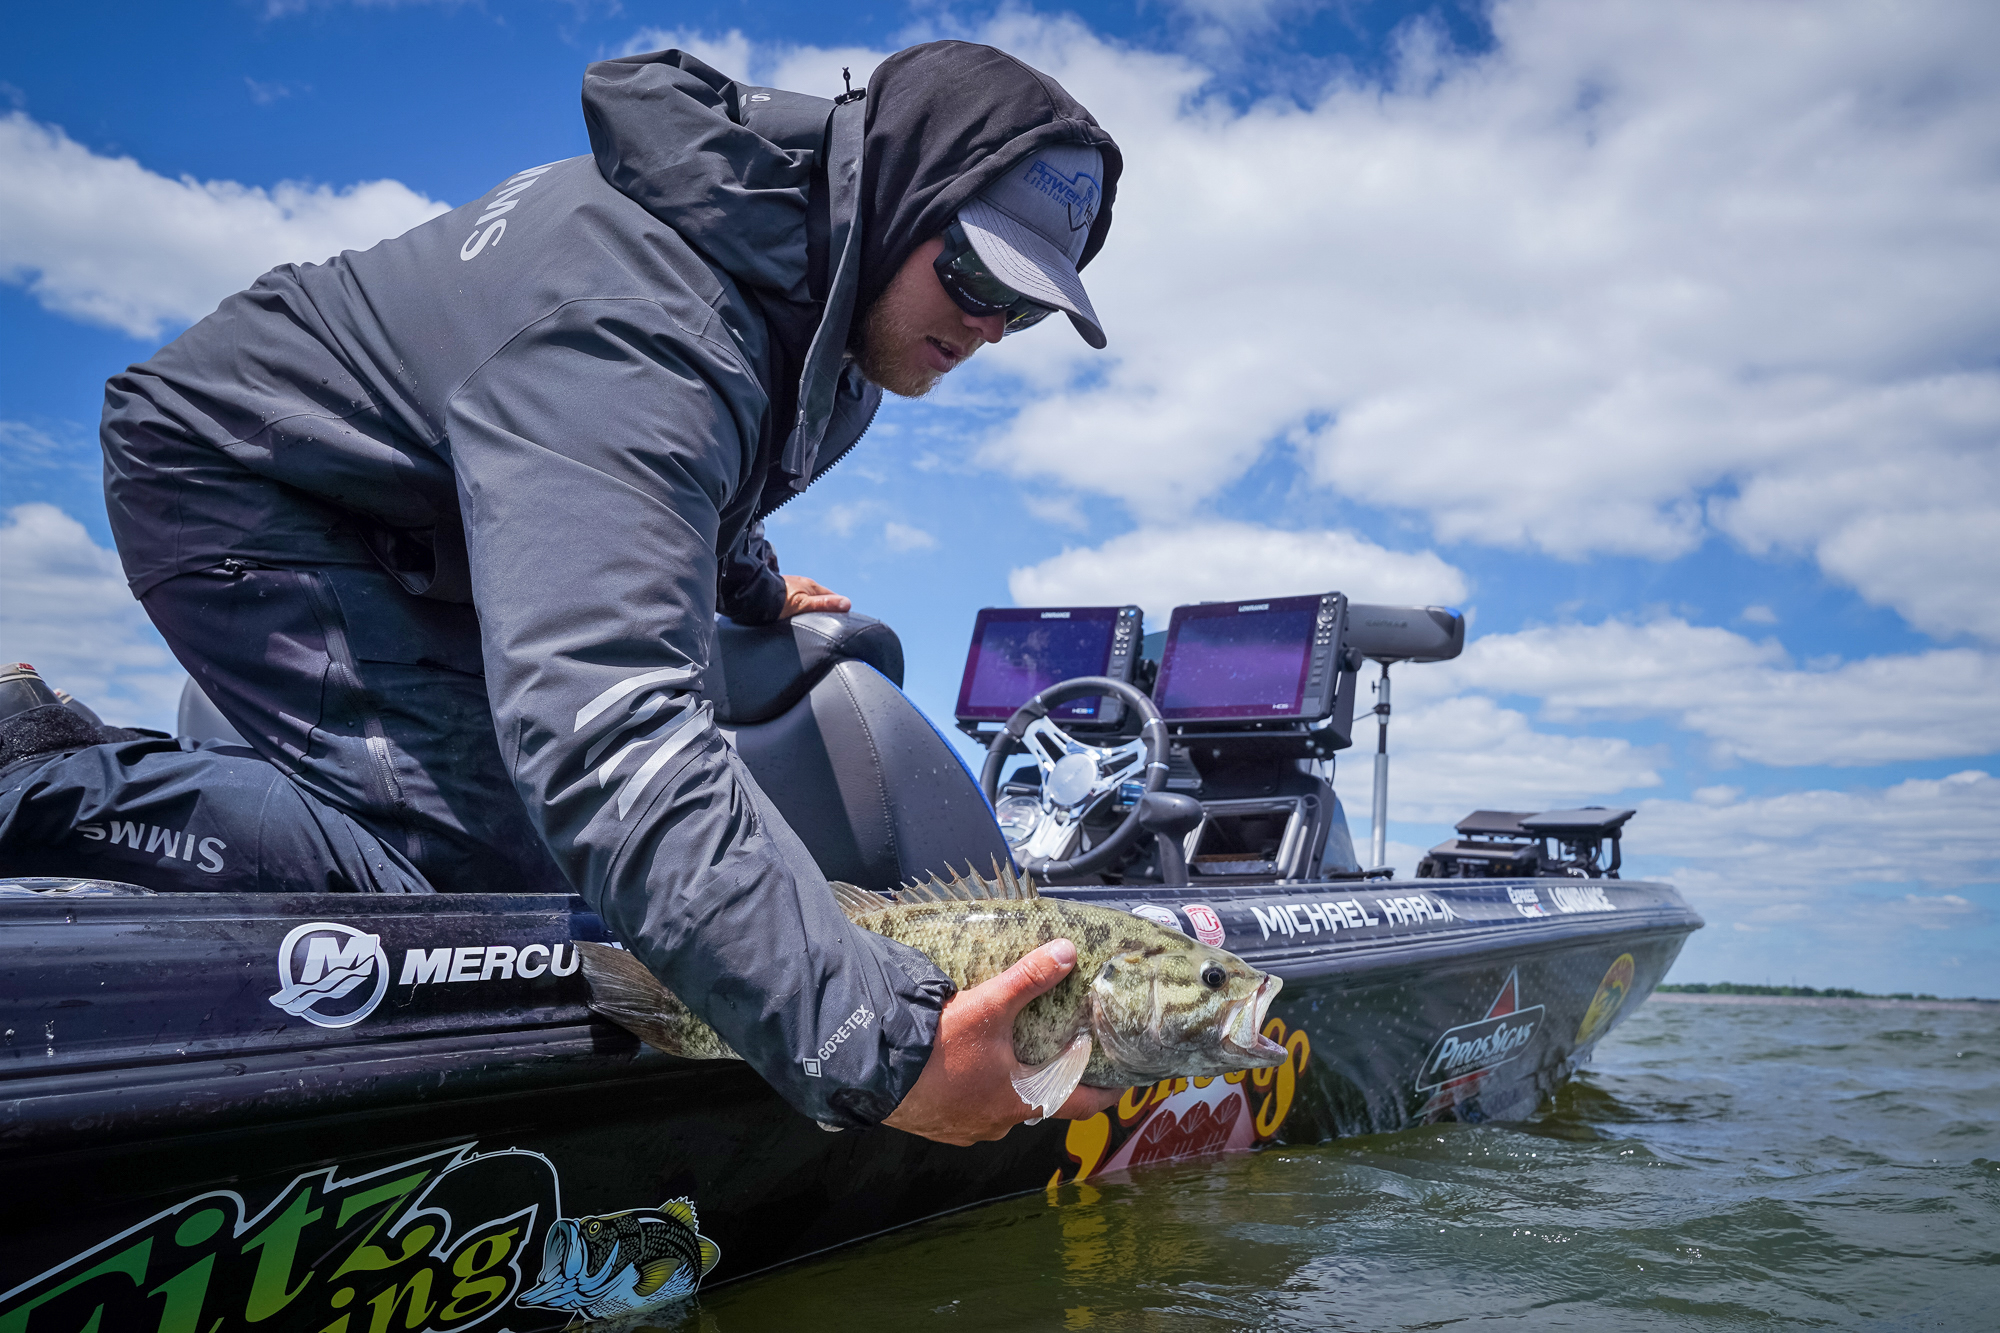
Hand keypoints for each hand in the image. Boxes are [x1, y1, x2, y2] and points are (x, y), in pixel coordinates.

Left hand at [781, 575, 850, 617]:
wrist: (753, 596)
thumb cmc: (778, 601)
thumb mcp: (803, 605)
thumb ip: (824, 604)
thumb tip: (847, 603)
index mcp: (810, 585)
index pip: (832, 597)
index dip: (838, 608)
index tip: (840, 621)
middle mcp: (802, 584)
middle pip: (820, 598)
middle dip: (824, 609)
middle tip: (827, 624)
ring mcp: (792, 588)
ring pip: (807, 600)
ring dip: (811, 610)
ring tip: (811, 623)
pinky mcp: (782, 593)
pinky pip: (796, 602)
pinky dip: (799, 609)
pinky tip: (796, 618)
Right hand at [882, 939, 1123, 1145]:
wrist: (874, 1072)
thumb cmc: (937, 1049)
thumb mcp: (988, 1006)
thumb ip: (1029, 978)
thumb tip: (1067, 951)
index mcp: (1023, 1101)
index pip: (1082, 1104)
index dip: (1106, 1091)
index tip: (1121, 1078)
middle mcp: (1000, 1123)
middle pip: (1041, 1101)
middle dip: (1051, 1076)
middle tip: (1061, 1048)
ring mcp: (968, 1128)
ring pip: (1004, 1105)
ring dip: (1011, 1083)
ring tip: (1012, 1051)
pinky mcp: (939, 1125)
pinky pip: (971, 1108)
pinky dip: (979, 1088)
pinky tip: (968, 1065)